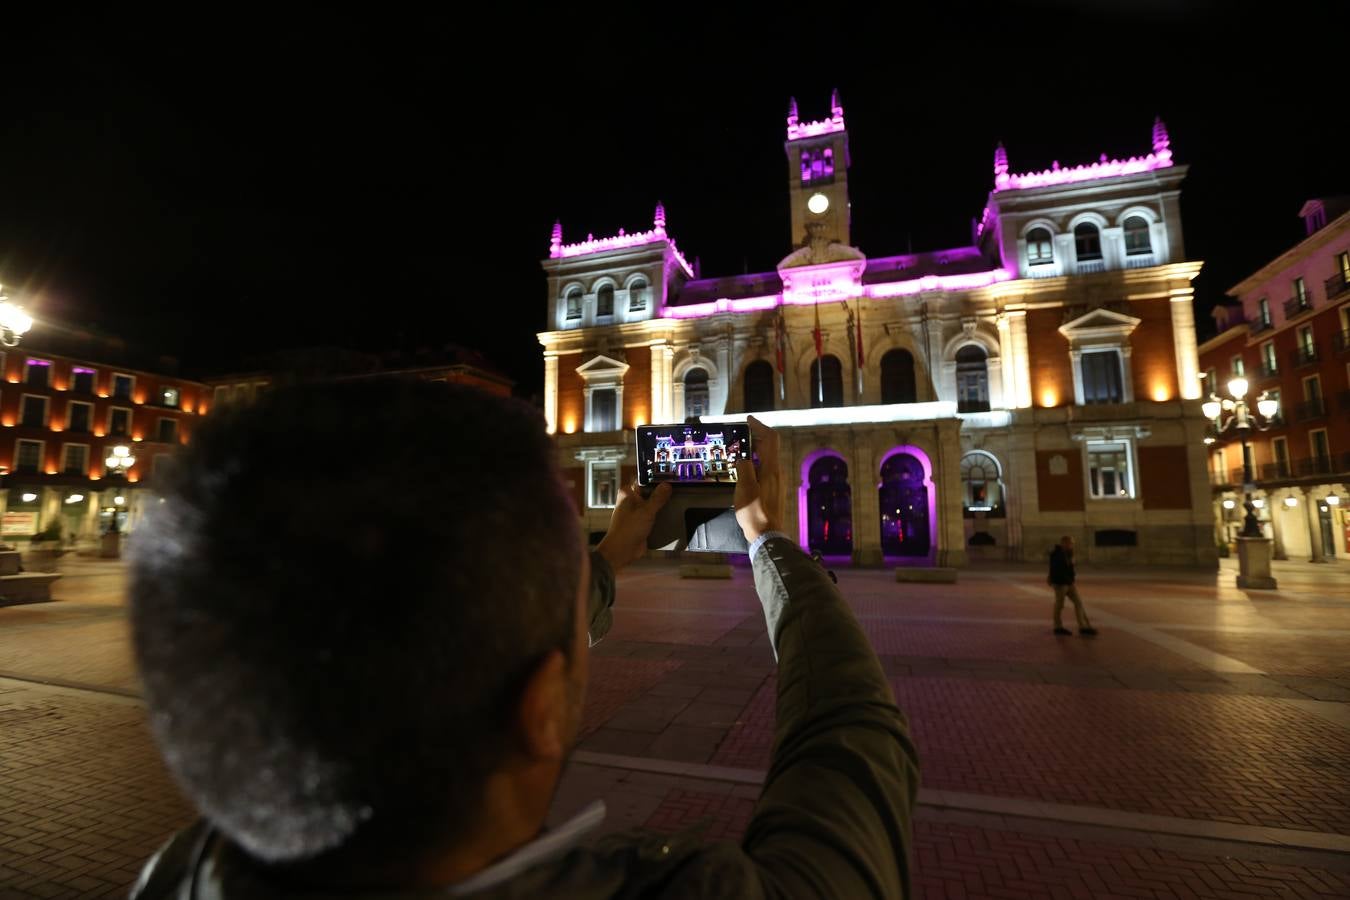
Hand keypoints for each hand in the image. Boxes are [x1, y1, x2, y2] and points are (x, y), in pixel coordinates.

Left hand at [596, 481, 671, 571]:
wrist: (622, 551)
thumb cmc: (629, 528)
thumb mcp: (646, 511)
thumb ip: (658, 498)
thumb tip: (667, 484)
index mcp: (628, 493)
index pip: (643, 479)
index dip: (656, 477)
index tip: (671, 475)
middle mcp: (631, 500)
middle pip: (649, 491)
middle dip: (661, 491)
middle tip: (679, 486)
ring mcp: (636, 511)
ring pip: (652, 503)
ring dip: (662, 503)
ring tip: (679, 497)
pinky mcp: (641, 522)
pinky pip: (653, 514)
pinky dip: (661, 513)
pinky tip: (673, 511)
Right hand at [733, 416, 781, 543]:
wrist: (768, 535)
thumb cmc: (755, 512)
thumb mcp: (745, 487)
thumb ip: (744, 468)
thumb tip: (743, 458)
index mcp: (772, 469)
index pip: (770, 439)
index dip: (760, 426)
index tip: (748, 420)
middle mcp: (777, 472)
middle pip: (770, 447)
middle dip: (756, 436)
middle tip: (741, 433)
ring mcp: (777, 482)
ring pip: (767, 458)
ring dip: (755, 450)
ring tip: (740, 449)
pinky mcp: (773, 490)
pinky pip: (765, 469)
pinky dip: (755, 462)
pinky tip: (745, 468)